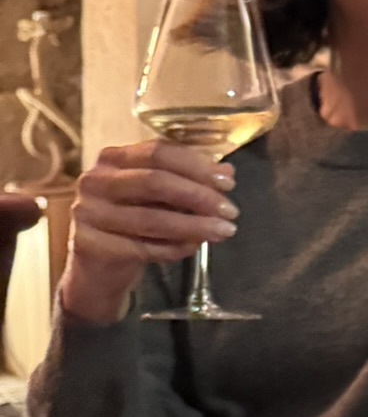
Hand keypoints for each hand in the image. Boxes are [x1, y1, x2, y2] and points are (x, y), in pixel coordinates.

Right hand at [60, 141, 238, 325]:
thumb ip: (188, 180)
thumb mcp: (158, 197)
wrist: (96, 266)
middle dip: (199, 195)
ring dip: (194, 226)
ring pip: (151, 218)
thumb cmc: (131, 221)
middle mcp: (95, 180)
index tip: (228, 182)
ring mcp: (88, 213)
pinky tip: (193, 247)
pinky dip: (173, 247)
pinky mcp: (89, 244)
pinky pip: (142, 247)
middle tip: (231, 210)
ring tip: (223, 231)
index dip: (197, 165)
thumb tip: (227, 171)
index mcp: (114, 158)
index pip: (158, 151)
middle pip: (155, 181)